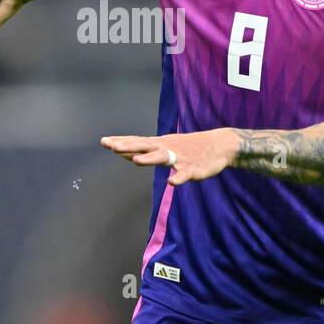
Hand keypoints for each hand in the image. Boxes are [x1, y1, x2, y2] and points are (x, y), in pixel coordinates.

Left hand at [100, 129, 239, 185]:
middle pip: (144, 146)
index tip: (104, 141)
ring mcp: (180, 158)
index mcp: (160, 144)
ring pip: (162, 157)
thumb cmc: (189, 147)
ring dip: (149, 159)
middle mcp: (167, 148)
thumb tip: (124, 153)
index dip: (121, 142)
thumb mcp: (166, 146)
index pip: (137, 141)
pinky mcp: (193, 168)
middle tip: (111, 146)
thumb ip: (145, 151)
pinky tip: (171, 182)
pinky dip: (178, 177)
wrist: (220, 145)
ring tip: (136, 160)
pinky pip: (185, 174)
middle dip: (128, 147)